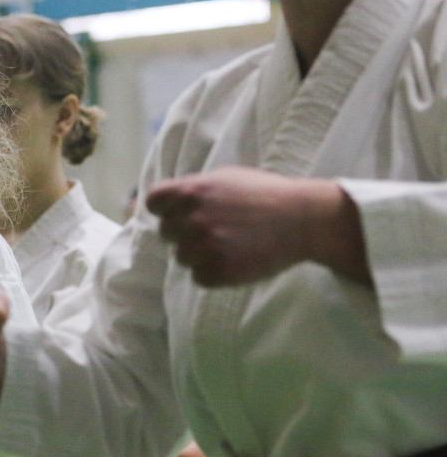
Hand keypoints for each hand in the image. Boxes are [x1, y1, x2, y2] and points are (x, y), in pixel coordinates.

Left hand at [146, 166, 364, 285]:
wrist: (302, 218)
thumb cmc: (265, 195)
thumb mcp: (225, 178)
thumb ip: (194, 189)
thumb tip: (167, 202)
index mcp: (191, 192)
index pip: (154, 202)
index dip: (166, 209)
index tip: (179, 214)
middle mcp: (192, 218)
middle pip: (167, 233)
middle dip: (185, 234)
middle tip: (215, 231)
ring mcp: (204, 246)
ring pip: (182, 258)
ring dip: (199, 255)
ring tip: (230, 245)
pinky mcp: (218, 271)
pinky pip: (199, 278)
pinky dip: (214, 274)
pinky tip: (235, 260)